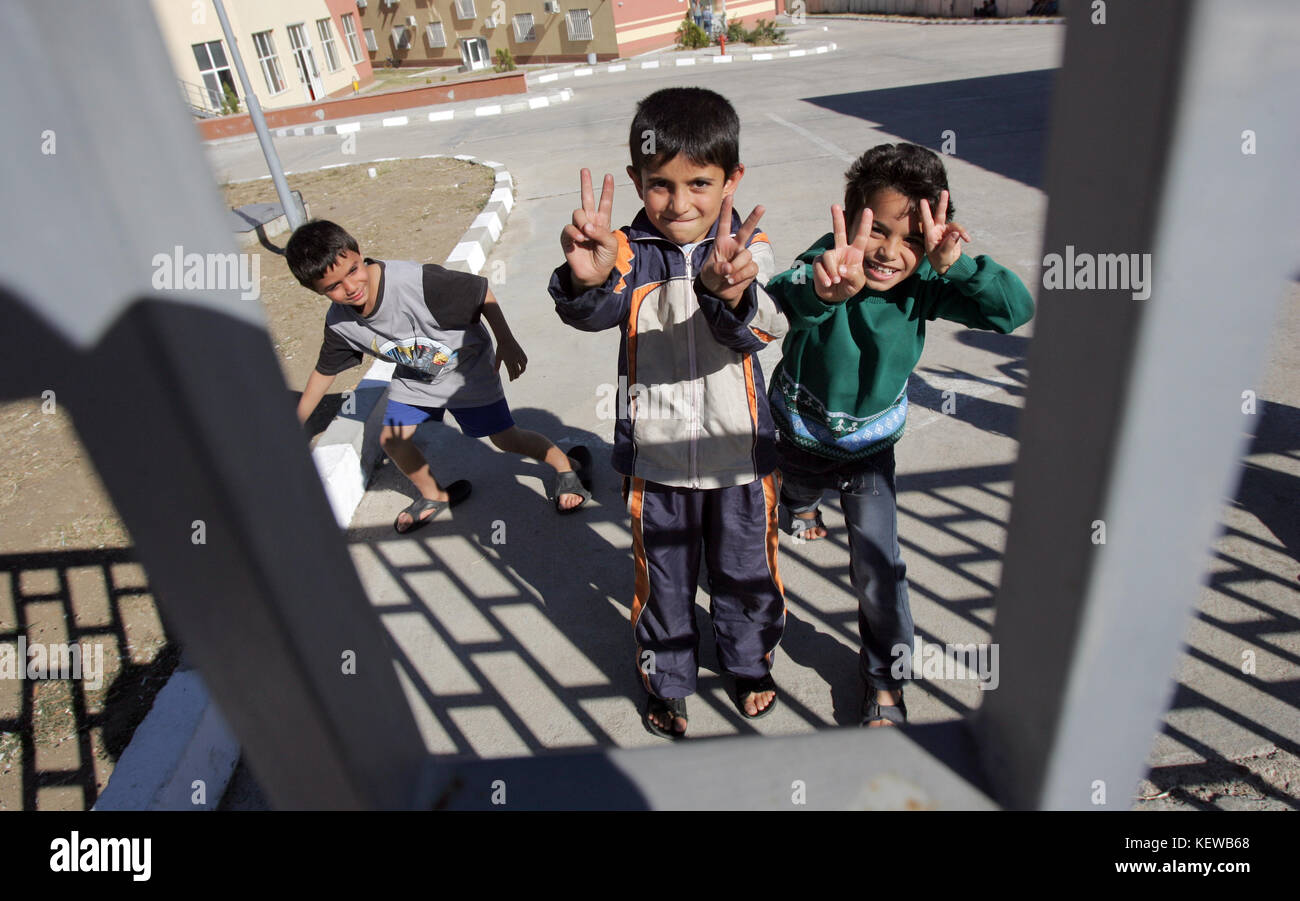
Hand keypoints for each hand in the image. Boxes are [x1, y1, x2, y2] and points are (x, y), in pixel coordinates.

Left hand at [494, 336, 526, 380]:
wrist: (505, 338)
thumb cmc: (501, 348)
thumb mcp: (498, 357)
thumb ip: (497, 365)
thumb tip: (494, 373)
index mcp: (508, 361)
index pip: (511, 372)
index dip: (512, 377)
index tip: (511, 380)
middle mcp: (514, 359)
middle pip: (517, 371)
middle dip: (516, 375)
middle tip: (515, 377)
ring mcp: (518, 356)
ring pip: (523, 366)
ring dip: (522, 371)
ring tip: (520, 372)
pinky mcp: (521, 352)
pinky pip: (525, 360)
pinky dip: (525, 364)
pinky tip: (522, 365)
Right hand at [561, 169, 619, 288]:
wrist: (594, 274)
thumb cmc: (605, 259)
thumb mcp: (610, 244)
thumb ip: (601, 232)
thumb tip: (586, 225)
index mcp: (603, 221)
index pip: (605, 203)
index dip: (607, 190)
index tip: (609, 176)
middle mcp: (590, 221)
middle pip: (587, 198)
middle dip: (586, 184)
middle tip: (585, 170)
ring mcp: (578, 228)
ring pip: (578, 213)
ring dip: (583, 222)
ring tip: (587, 235)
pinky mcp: (568, 236)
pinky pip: (569, 227)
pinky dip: (575, 232)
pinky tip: (580, 239)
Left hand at [699, 193, 764, 306]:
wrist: (720, 292)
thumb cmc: (712, 277)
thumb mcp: (709, 272)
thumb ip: (718, 268)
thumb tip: (729, 268)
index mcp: (722, 243)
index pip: (724, 224)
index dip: (726, 211)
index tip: (729, 196)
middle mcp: (735, 247)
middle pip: (746, 231)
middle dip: (753, 218)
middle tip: (761, 207)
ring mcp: (744, 257)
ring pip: (746, 256)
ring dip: (737, 267)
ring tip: (728, 276)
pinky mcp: (750, 268)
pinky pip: (750, 269)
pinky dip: (741, 276)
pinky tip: (732, 280)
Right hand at [812, 204, 872, 302]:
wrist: (833, 296)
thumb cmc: (849, 287)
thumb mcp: (858, 283)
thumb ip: (853, 275)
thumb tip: (841, 268)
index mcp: (855, 253)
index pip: (861, 237)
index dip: (865, 224)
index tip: (868, 210)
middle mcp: (842, 251)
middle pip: (839, 232)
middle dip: (837, 219)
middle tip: (834, 205)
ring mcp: (829, 256)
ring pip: (828, 256)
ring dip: (833, 271)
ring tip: (836, 281)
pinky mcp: (818, 263)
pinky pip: (820, 267)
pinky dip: (825, 277)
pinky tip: (829, 283)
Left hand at [919, 190, 970, 275]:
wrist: (947, 265)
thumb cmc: (940, 261)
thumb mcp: (942, 255)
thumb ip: (949, 244)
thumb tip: (956, 234)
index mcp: (930, 234)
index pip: (927, 221)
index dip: (925, 211)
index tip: (922, 200)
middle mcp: (937, 230)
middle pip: (940, 214)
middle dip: (943, 203)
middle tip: (944, 192)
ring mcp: (946, 230)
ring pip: (955, 225)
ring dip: (961, 230)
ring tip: (966, 238)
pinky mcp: (954, 232)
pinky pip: (960, 230)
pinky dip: (964, 234)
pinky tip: (968, 239)